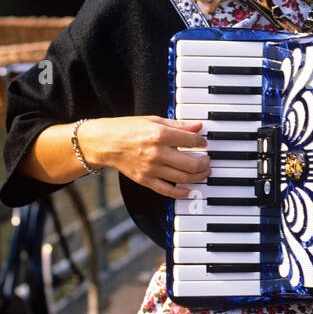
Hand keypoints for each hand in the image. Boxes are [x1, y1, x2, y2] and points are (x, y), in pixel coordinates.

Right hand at [81, 115, 210, 197]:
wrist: (104, 143)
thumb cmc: (127, 128)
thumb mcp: (153, 120)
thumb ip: (177, 125)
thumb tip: (198, 127)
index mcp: (160, 135)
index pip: (192, 141)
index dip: (202, 142)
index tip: (203, 142)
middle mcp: (157, 153)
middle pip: (192, 163)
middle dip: (205, 163)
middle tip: (208, 160)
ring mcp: (151, 169)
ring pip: (183, 178)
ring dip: (199, 176)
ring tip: (204, 172)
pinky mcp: (145, 180)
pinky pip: (167, 191)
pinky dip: (181, 192)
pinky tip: (189, 189)